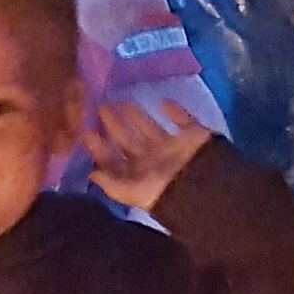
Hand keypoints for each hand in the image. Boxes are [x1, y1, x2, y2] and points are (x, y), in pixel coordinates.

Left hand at [84, 95, 213, 208]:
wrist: (205, 186)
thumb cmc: (165, 190)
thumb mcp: (133, 192)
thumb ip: (111, 184)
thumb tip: (91, 175)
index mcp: (139, 174)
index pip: (115, 159)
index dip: (101, 147)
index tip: (88, 131)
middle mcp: (153, 159)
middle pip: (129, 140)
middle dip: (115, 125)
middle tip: (102, 107)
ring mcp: (172, 146)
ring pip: (150, 127)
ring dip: (137, 116)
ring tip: (123, 101)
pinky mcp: (192, 134)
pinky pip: (182, 120)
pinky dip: (174, 111)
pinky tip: (164, 102)